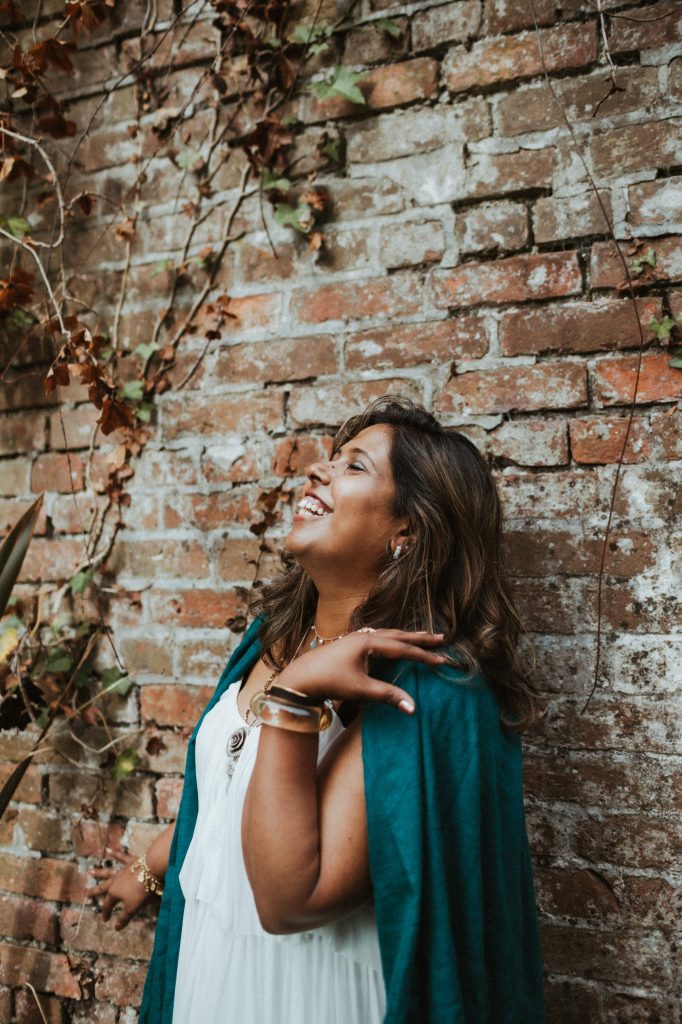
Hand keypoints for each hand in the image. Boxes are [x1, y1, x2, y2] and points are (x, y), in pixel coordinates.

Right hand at [88, 850, 152, 929]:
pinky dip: (115, 854)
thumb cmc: (141, 891)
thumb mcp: (132, 908)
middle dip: (95, 891)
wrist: (151, 869)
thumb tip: (116, 928)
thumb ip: (124, 917)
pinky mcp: (131, 861)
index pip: (107, 905)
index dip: (106, 913)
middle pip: (103, 887)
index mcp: (114, 893)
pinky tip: (109, 850)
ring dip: (99, 873)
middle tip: (86, 893)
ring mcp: (122, 870)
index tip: (105, 920)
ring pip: (108, 872)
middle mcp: (115, 881)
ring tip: (90, 872)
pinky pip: (122, 857)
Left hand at [276, 628, 445, 714]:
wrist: (300, 677)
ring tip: (423, 637)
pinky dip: (393, 639)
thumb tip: (413, 708)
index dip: (424, 655)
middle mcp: (364, 636)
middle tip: (441, 638)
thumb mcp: (361, 690)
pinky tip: (394, 641)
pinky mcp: (351, 644)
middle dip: (420, 638)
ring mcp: (356, 638)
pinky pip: (379, 637)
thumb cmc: (329, 682)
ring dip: (406, 636)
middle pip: (398, 635)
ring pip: (388, 634)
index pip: (403, 648)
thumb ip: (388, 696)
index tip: (442, 660)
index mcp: (369, 643)